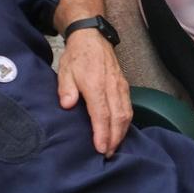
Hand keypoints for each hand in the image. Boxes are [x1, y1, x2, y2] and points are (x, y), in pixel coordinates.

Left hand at [59, 31, 130, 157]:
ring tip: (114, 147)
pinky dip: (126, 122)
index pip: (102, 113)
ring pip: (126, 114)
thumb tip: (67, 105)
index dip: (102, 132)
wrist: (93, 38)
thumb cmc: (77, 56)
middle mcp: (112, 87)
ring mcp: (120, 87)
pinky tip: (120, 131)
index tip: (101, 148)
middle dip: (114, 138)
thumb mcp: (65, 70)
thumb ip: (66, 89)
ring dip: (122, 132)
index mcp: (96, 85)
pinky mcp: (124, 87)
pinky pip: (128, 107)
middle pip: (118, 117)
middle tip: (108, 154)